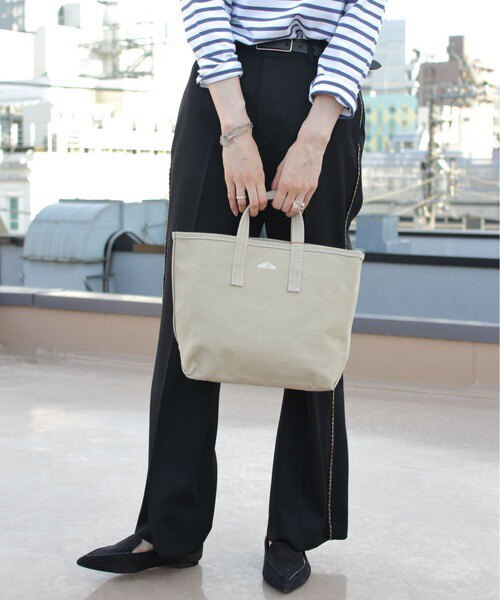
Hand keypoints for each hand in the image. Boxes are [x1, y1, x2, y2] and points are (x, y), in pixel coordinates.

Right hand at [222, 131, 266, 216]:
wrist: (237, 138)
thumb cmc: (249, 149)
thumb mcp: (259, 164)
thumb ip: (260, 178)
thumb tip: (260, 191)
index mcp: (259, 176)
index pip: (263, 198)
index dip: (263, 206)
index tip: (262, 207)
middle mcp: (249, 180)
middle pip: (254, 202)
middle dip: (255, 211)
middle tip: (254, 213)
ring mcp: (238, 180)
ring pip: (241, 201)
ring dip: (244, 209)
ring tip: (244, 212)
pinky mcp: (228, 178)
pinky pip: (231, 196)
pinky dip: (233, 206)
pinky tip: (235, 210)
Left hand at [271, 93, 343, 216]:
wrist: (310, 146)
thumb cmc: (295, 153)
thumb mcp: (281, 167)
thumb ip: (276, 181)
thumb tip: (274, 191)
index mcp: (285, 182)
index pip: (277, 203)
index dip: (275, 204)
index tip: (275, 202)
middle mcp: (295, 188)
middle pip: (286, 208)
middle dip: (282, 207)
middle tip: (282, 204)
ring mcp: (305, 188)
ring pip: (297, 208)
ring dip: (292, 209)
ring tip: (289, 207)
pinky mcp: (313, 187)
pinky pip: (306, 203)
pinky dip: (301, 206)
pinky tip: (297, 204)